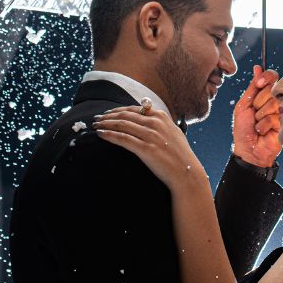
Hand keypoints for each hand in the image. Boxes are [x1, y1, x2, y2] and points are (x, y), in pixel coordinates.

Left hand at [92, 106, 206, 192]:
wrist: (187, 173)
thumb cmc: (179, 155)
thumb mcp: (173, 132)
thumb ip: (161, 122)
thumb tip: (149, 114)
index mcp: (161, 116)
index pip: (134, 109)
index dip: (118, 110)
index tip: (107, 113)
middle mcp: (155, 123)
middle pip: (125, 115)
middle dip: (108, 116)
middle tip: (96, 119)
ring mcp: (151, 135)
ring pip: (122, 125)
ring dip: (105, 124)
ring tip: (95, 125)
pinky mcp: (146, 149)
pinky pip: (123, 139)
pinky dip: (109, 135)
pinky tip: (100, 134)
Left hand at [232, 64, 281, 167]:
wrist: (248, 149)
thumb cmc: (243, 129)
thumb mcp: (244, 105)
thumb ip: (253, 87)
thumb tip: (258, 68)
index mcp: (265, 94)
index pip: (273, 76)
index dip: (266, 78)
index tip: (259, 84)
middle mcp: (276, 101)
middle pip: (272, 89)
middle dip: (258, 103)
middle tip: (254, 114)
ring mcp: (282, 112)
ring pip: (273, 104)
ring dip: (260, 116)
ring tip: (258, 125)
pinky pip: (274, 118)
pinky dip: (263, 125)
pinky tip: (263, 132)